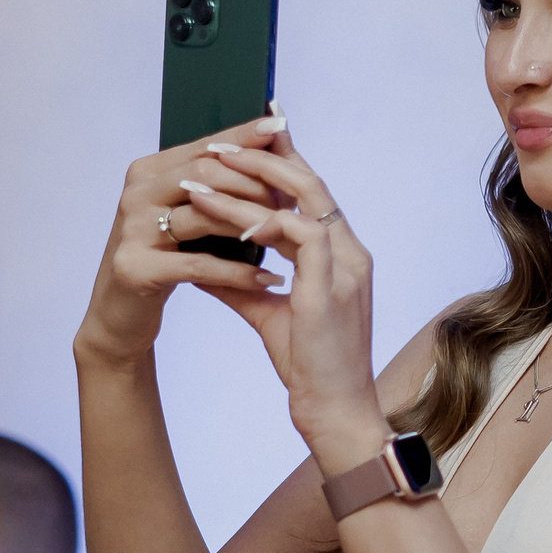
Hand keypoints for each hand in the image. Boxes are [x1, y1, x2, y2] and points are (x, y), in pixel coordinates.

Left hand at [90, 112, 387, 469]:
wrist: (336, 412)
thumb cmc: (310, 368)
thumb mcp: (267, 314)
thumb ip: (239, 281)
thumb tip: (202, 261)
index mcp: (341, 255)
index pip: (311, 192)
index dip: (278, 161)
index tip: (241, 140)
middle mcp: (349, 253)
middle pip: (310, 181)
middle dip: (262, 157)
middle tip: (216, 144)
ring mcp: (345, 267)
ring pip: (301, 200)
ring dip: (250, 183)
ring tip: (205, 174)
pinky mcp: (332, 287)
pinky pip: (299, 234)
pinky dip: (262, 220)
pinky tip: (228, 220)